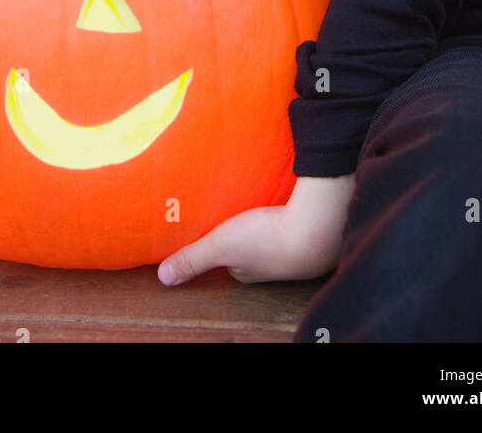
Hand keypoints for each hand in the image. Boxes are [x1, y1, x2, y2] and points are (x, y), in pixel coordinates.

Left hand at [158, 172, 355, 285]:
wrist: (317, 229)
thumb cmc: (266, 239)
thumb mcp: (220, 246)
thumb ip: (192, 259)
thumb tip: (164, 278)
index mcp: (249, 271)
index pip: (230, 263)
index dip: (221, 248)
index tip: (216, 232)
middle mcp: (273, 266)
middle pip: (253, 250)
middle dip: (247, 235)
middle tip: (240, 216)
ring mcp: (297, 250)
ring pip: (276, 237)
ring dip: (270, 224)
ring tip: (263, 208)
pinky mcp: (314, 231)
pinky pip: (296, 224)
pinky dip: (291, 215)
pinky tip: (289, 203)